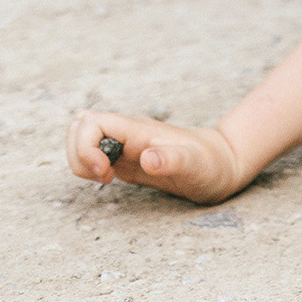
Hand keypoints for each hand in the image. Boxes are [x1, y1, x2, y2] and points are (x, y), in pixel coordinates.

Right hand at [65, 111, 250, 205]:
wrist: (223, 165)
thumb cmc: (211, 165)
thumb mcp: (196, 165)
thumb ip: (173, 160)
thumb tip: (147, 159)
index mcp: (138, 130)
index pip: (91, 122)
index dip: (86, 147)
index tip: (106, 172)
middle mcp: (127, 134)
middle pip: (79, 126)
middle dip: (77, 154)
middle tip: (103, 176)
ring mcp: (124, 145)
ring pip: (81, 138)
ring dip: (80, 161)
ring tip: (105, 177)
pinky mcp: (125, 160)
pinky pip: (92, 154)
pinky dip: (89, 167)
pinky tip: (110, 179)